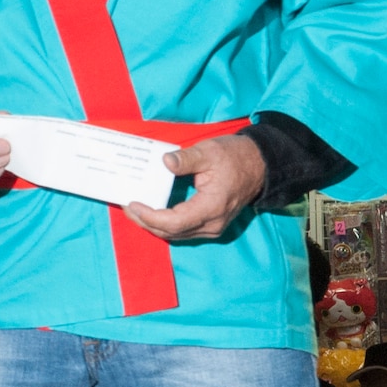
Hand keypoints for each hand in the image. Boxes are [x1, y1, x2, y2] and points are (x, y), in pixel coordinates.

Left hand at [124, 134, 265, 241]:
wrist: (259, 165)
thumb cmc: (234, 157)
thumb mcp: (209, 152)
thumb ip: (186, 159)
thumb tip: (165, 162)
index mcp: (212, 207)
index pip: (174, 222)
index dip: (150, 216)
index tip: (132, 204)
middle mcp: (212, 224)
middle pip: (171, 232)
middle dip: (145, 221)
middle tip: (126, 206)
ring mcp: (213, 228)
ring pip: (176, 235)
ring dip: (153, 225)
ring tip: (134, 210)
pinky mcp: (211, 226)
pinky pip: (182, 231)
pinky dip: (164, 224)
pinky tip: (151, 212)